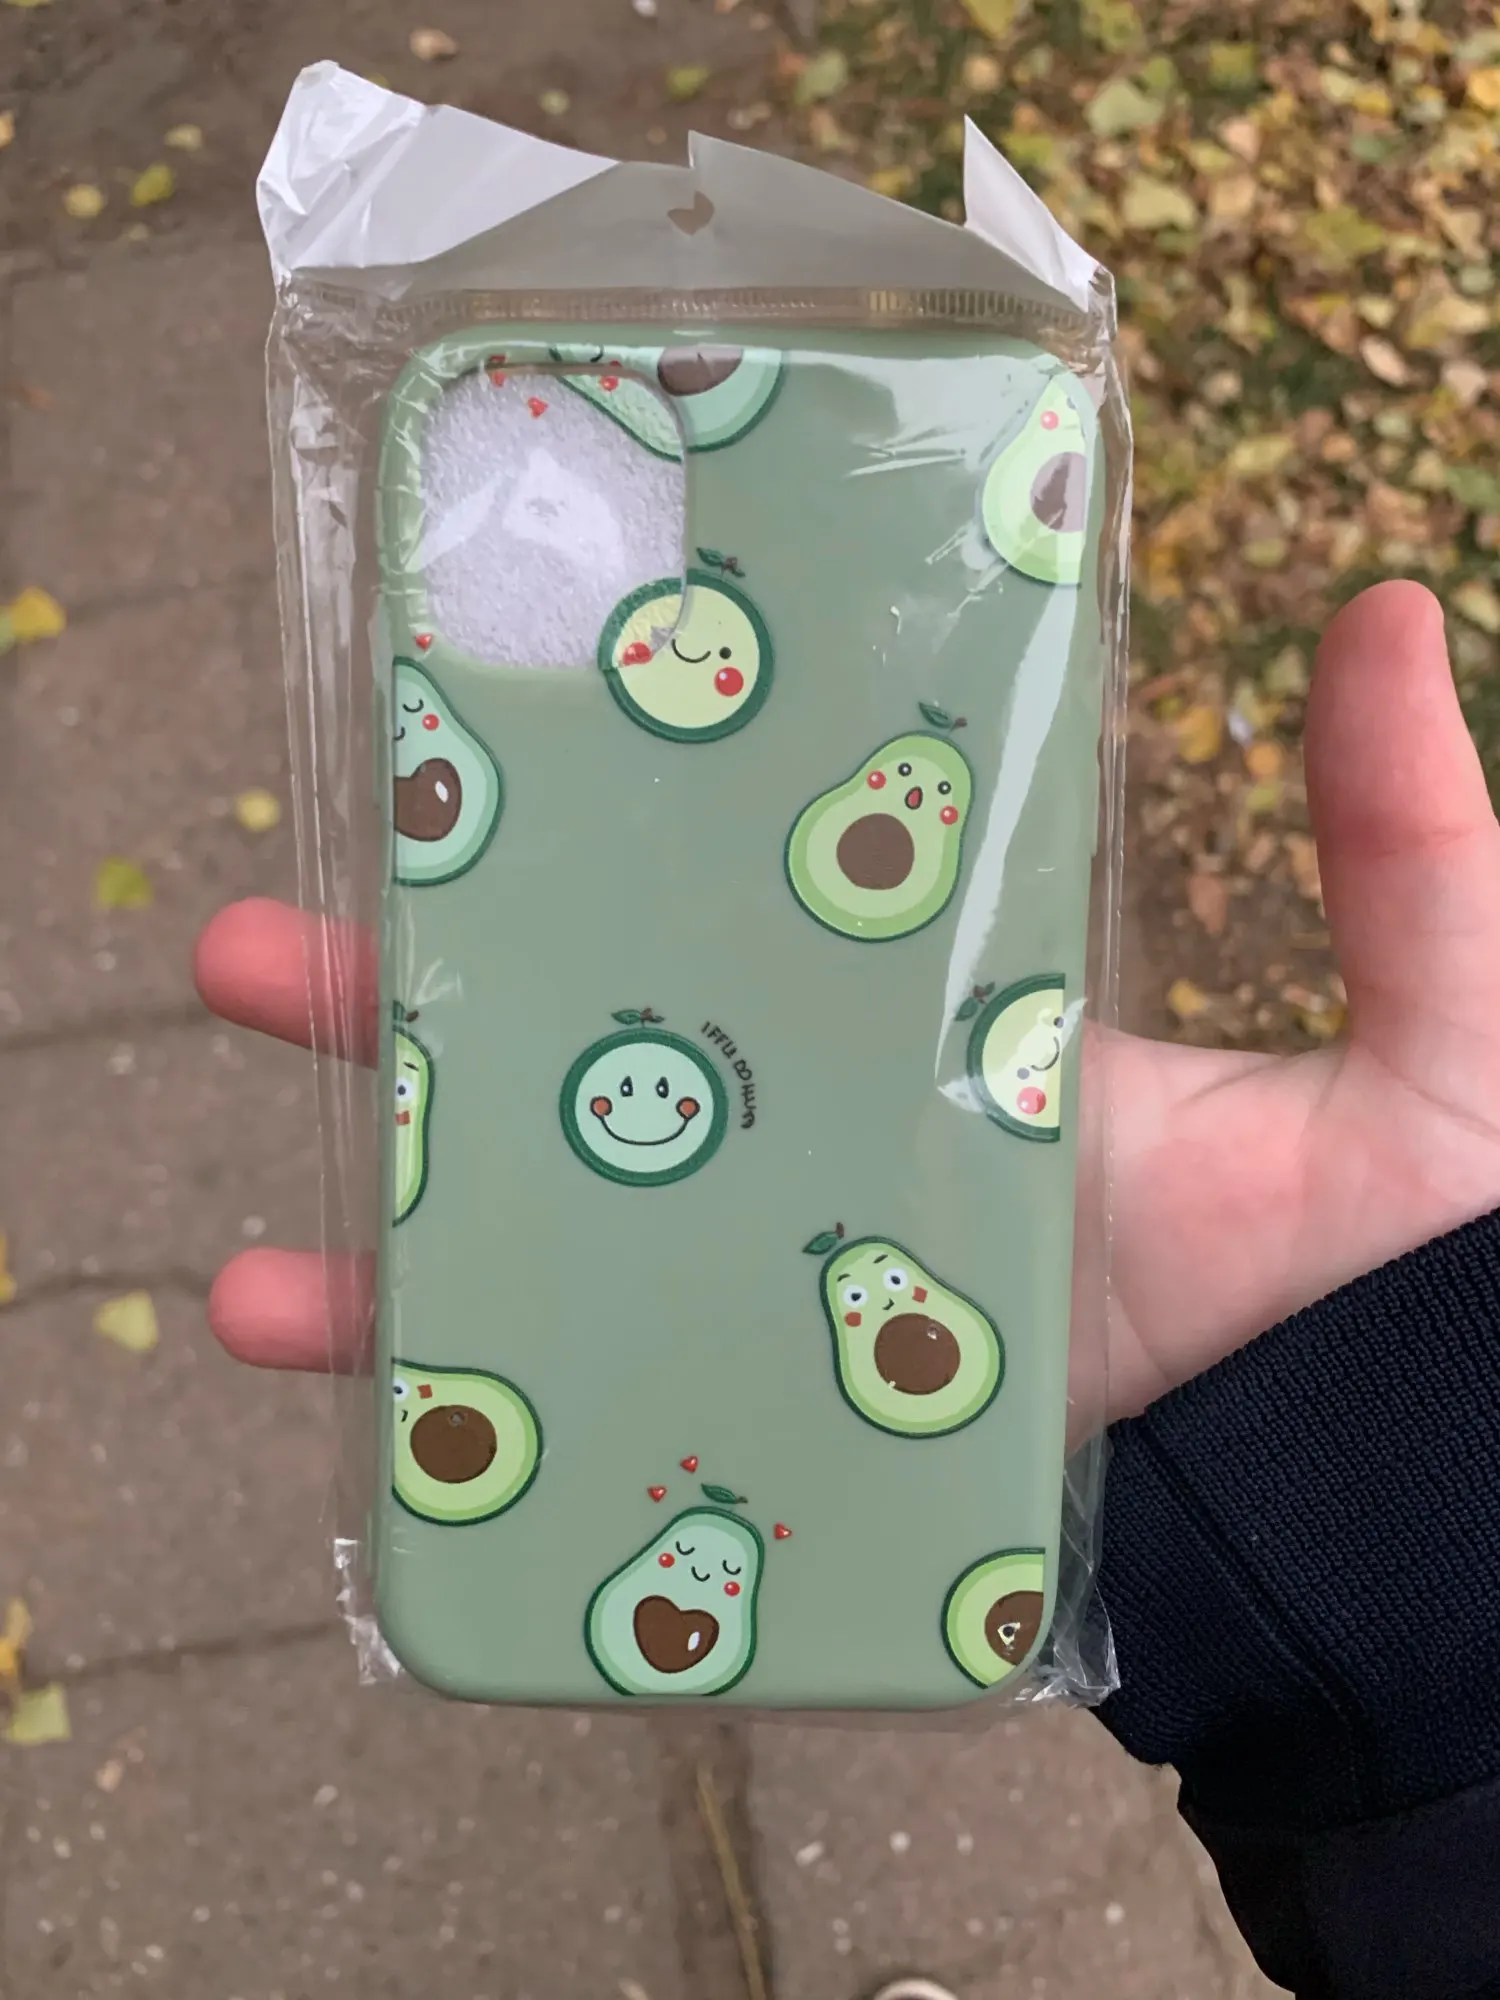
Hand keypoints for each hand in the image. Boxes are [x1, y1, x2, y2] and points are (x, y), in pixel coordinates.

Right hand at [196, 581, 1499, 1421]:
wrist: (1385, 1506)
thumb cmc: (1415, 1275)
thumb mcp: (1429, 1027)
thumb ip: (1401, 842)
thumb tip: (1372, 604)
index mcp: (942, 1043)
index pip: (731, 928)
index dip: (599, 862)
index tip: (469, 778)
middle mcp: (840, 1163)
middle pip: (590, 1082)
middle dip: (417, 1028)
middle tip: (263, 951)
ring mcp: (799, 1313)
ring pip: (557, 1269)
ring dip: (397, 1252)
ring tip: (256, 1258)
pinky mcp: (796, 1450)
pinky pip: (613, 1439)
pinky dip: (481, 1443)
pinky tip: (362, 1423)